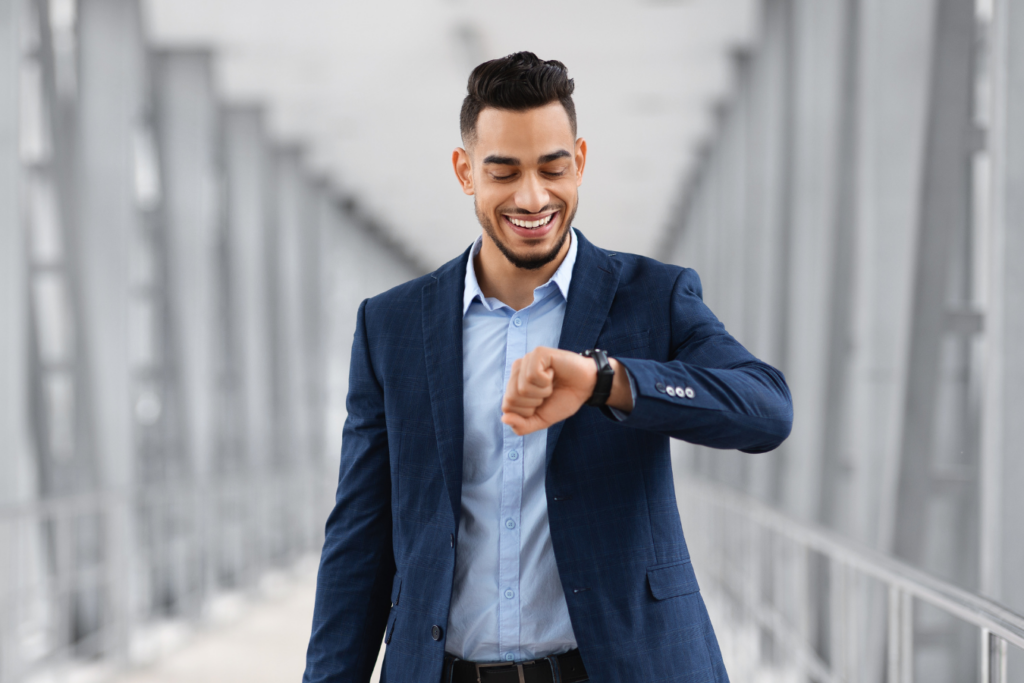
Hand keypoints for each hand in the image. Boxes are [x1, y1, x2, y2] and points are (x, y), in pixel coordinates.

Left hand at [501, 347, 632, 435]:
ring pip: (522, 388)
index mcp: (514, 385)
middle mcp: (517, 370)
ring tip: (551, 383)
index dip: (527, 412)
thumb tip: (504, 419)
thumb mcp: (541, 420)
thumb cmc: (563, 399)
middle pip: (512, 398)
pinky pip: (532, 375)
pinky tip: (553, 373)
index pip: (506, 406)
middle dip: (534, 403)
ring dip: (543, 392)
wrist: (587, 387)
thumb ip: (522, 425)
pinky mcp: (537, 353)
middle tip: (547, 393)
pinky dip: (547, 381)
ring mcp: (527, 360)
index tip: (541, 403)